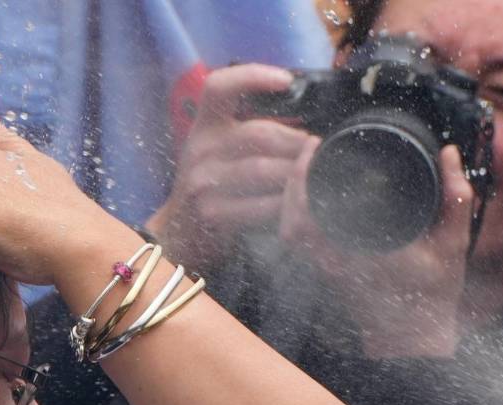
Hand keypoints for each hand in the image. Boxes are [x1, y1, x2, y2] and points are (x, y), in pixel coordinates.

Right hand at [147, 64, 310, 266]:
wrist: (182, 230)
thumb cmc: (214, 183)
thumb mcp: (221, 149)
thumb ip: (252, 132)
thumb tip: (306, 129)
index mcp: (204, 124)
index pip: (219, 86)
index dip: (252, 76)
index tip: (287, 81)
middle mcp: (199, 148)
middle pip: (258, 133)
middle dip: (297, 142)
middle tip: (320, 151)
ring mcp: (202, 182)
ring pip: (262, 169)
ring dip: (295, 174)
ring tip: (315, 176)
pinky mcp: (211, 213)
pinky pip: (258, 205)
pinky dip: (283, 205)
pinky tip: (296, 206)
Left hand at [278, 140, 474, 357]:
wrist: (415, 338)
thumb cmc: (433, 294)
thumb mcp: (453, 243)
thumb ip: (455, 196)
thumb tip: (449, 153)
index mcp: (358, 253)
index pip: (312, 211)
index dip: (304, 176)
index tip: (316, 145)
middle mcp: (333, 263)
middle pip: (290, 217)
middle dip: (293, 179)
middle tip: (310, 148)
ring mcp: (325, 271)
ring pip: (288, 229)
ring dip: (291, 197)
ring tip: (307, 166)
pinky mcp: (324, 274)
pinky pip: (297, 242)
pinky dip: (296, 216)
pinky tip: (309, 195)